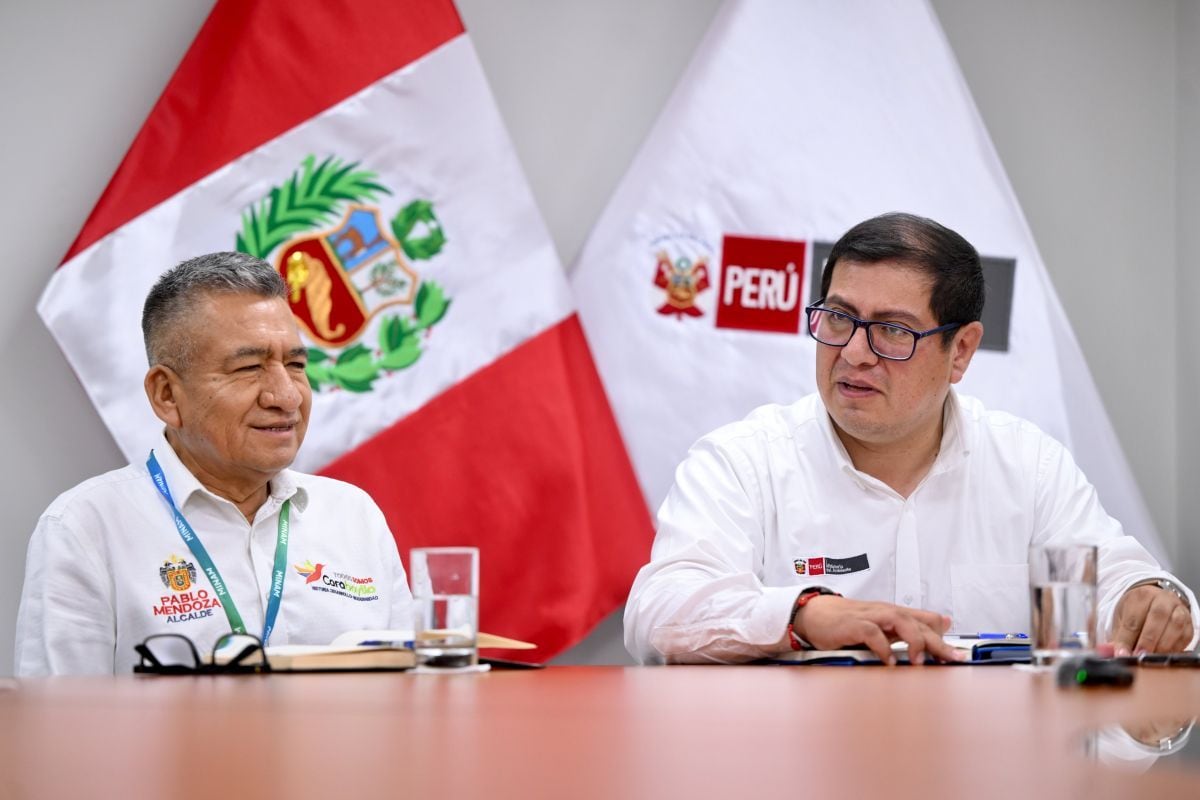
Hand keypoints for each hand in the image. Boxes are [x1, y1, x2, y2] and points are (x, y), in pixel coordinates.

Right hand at [793, 595, 965, 664]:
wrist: (814, 614)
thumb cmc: (848, 621)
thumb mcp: (882, 623)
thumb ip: (910, 624)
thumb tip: (943, 623)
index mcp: (893, 614)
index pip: (926, 620)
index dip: (944, 637)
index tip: (958, 655)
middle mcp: (885, 612)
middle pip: (918, 623)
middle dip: (937, 642)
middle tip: (951, 660)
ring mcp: (869, 617)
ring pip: (900, 621)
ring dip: (913, 641)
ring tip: (919, 662)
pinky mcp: (852, 625)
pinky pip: (871, 633)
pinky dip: (882, 647)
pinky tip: (889, 661)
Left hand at [1110, 585, 1193, 655]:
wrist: (1153, 604)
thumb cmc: (1135, 612)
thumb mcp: (1122, 620)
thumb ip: (1118, 637)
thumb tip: (1112, 652)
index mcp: (1142, 595)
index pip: (1133, 617)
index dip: (1127, 638)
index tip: (1122, 654)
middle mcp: (1163, 599)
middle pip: (1157, 617)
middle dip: (1147, 640)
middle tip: (1139, 656)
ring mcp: (1179, 610)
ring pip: (1175, 626)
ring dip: (1163, 645)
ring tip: (1152, 658)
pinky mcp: (1189, 623)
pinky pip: (1186, 636)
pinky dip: (1176, 648)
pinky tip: (1165, 655)